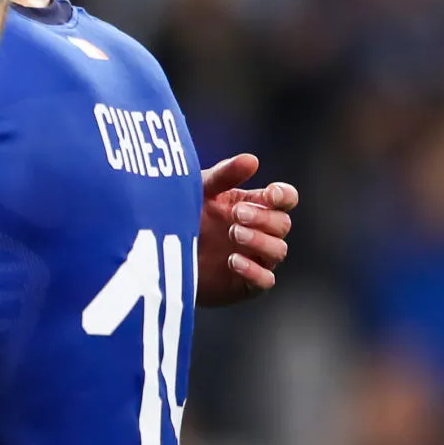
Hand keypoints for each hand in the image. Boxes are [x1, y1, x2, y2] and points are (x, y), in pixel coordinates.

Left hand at [196, 154, 297, 306]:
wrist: (157, 253)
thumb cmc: (183, 215)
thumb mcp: (199, 191)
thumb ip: (224, 176)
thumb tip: (252, 159)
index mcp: (255, 206)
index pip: (285, 199)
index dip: (284, 196)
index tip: (271, 193)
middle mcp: (261, 232)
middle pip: (283, 224)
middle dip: (263, 217)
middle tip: (237, 213)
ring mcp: (256, 259)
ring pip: (279, 251)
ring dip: (260, 241)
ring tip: (234, 233)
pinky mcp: (246, 285)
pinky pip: (265, 280)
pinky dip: (254, 270)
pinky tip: (233, 260)